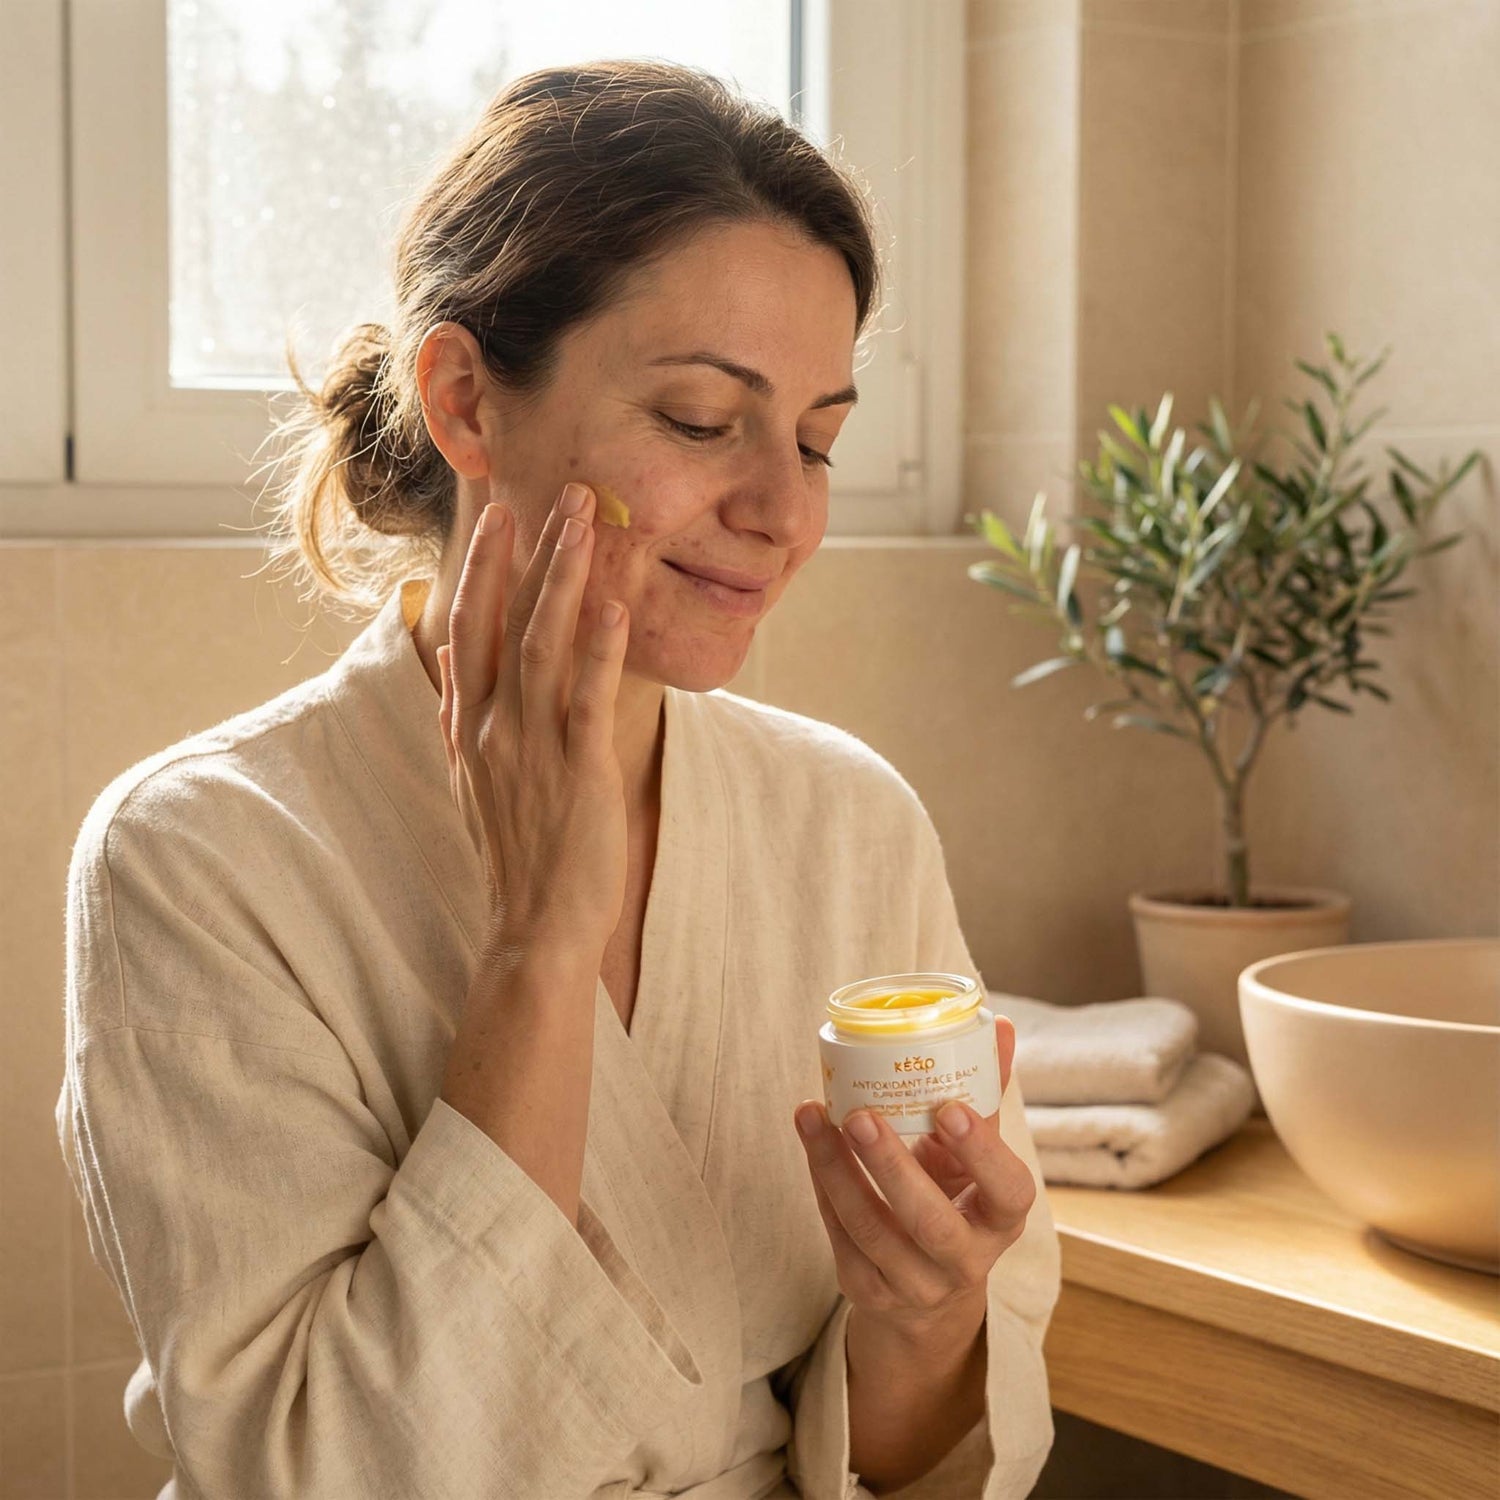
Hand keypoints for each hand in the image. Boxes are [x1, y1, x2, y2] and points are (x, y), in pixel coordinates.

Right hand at [436, 482, 629, 959]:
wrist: (533, 930)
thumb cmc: (516, 855)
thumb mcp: (472, 781)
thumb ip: (459, 716)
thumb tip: (451, 658)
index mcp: (471, 726)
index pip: (470, 627)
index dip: (484, 567)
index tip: (501, 515)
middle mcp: (493, 727)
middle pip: (507, 620)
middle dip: (532, 552)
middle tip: (562, 492)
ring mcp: (531, 747)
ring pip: (544, 644)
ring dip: (565, 578)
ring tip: (587, 521)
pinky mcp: (577, 771)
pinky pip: (586, 698)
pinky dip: (599, 649)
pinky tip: (612, 605)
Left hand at [794, 1016, 1035, 1341]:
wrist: (926, 1292)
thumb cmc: (954, 1197)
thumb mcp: (975, 1156)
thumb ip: (983, 1093)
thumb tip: (1001, 1024)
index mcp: (1003, 1220)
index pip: (1008, 1191)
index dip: (982, 1152)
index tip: (948, 1107)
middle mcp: (966, 1261)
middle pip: (931, 1222)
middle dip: (892, 1167)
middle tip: (859, 1116)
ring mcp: (916, 1283)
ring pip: (871, 1230)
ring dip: (836, 1169)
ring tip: (812, 1116)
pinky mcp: (869, 1290)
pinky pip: (839, 1236)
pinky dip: (822, 1184)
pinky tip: (810, 1142)